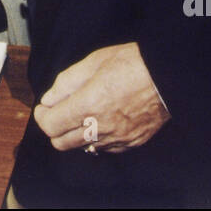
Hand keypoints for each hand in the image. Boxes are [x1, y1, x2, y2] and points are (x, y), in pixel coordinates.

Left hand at [33, 43, 169, 153]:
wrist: (169, 75)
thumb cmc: (133, 63)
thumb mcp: (94, 62)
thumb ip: (67, 82)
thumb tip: (49, 99)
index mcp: (89, 104)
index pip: (51, 125)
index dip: (42, 116)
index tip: (44, 107)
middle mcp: (101, 126)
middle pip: (61, 142)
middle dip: (54, 128)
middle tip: (58, 112)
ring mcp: (117, 138)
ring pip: (81, 147)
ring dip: (74, 133)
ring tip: (81, 114)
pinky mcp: (131, 143)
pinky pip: (103, 148)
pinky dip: (95, 138)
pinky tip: (100, 121)